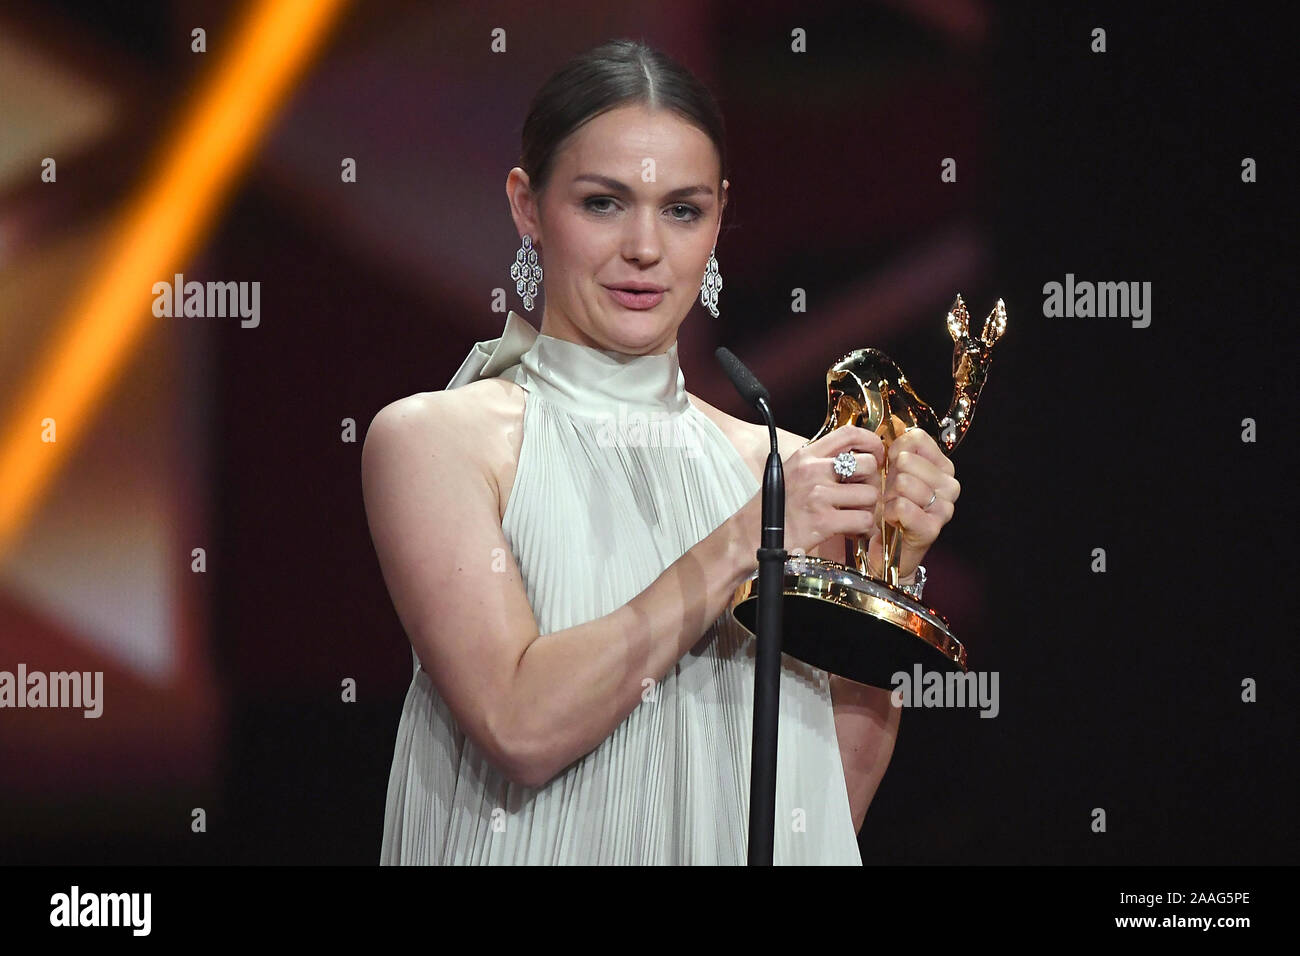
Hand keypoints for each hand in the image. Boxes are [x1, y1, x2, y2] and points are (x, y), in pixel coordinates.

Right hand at [779, 425, 884, 558]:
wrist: (752, 535)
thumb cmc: (773, 508)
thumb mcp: (791, 473)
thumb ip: (818, 464)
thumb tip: (852, 459)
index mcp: (806, 456)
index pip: (848, 434)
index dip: (871, 442)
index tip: (876, 455)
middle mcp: (813, 470)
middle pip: (868, 464)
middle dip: (871, 482)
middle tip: (862, 495)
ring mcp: (819, 495)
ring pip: (870, 495)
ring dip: (868, 509)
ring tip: (854, 516)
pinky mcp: (824, 520)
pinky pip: (864, 520)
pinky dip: (863, 528)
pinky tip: (852, 531)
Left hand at [863, 427, 959, 580]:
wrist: (885, 548)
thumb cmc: (889, 507)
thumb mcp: (891, 472)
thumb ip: (897, 449)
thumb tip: (897, 427)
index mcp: (943, 467)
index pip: (916, 438)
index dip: (895, 451)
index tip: (892, 468)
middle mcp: (950, 485)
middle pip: (908, 461)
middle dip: (890, 478)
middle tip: (892, 494)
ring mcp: (945, 508)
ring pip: (903, 483)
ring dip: (888, 497)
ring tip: (892, 508)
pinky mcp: (932, 528)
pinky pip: (901, 506)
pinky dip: (889, 513)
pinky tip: (893, 521)